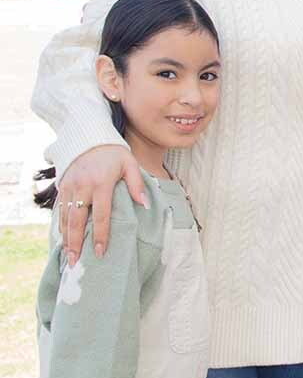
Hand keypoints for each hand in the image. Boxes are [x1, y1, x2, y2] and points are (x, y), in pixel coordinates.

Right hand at [57, 145, 147, 265]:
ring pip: (65, 217)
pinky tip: (64, 239)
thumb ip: (136, 184)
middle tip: (76, 263)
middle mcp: (82, 187)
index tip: (100, 251)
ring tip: (69, 257)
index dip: (99, 235)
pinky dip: (60, 226)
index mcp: (101, 183)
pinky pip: (60, 210)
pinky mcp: (62, 186)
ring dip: (66, 238)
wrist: (89, 137)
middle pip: (77, 220)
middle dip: (76, 243)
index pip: (100, 215)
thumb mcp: (130, 164)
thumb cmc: (114, 154)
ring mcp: (69, 187)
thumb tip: (144, 205)